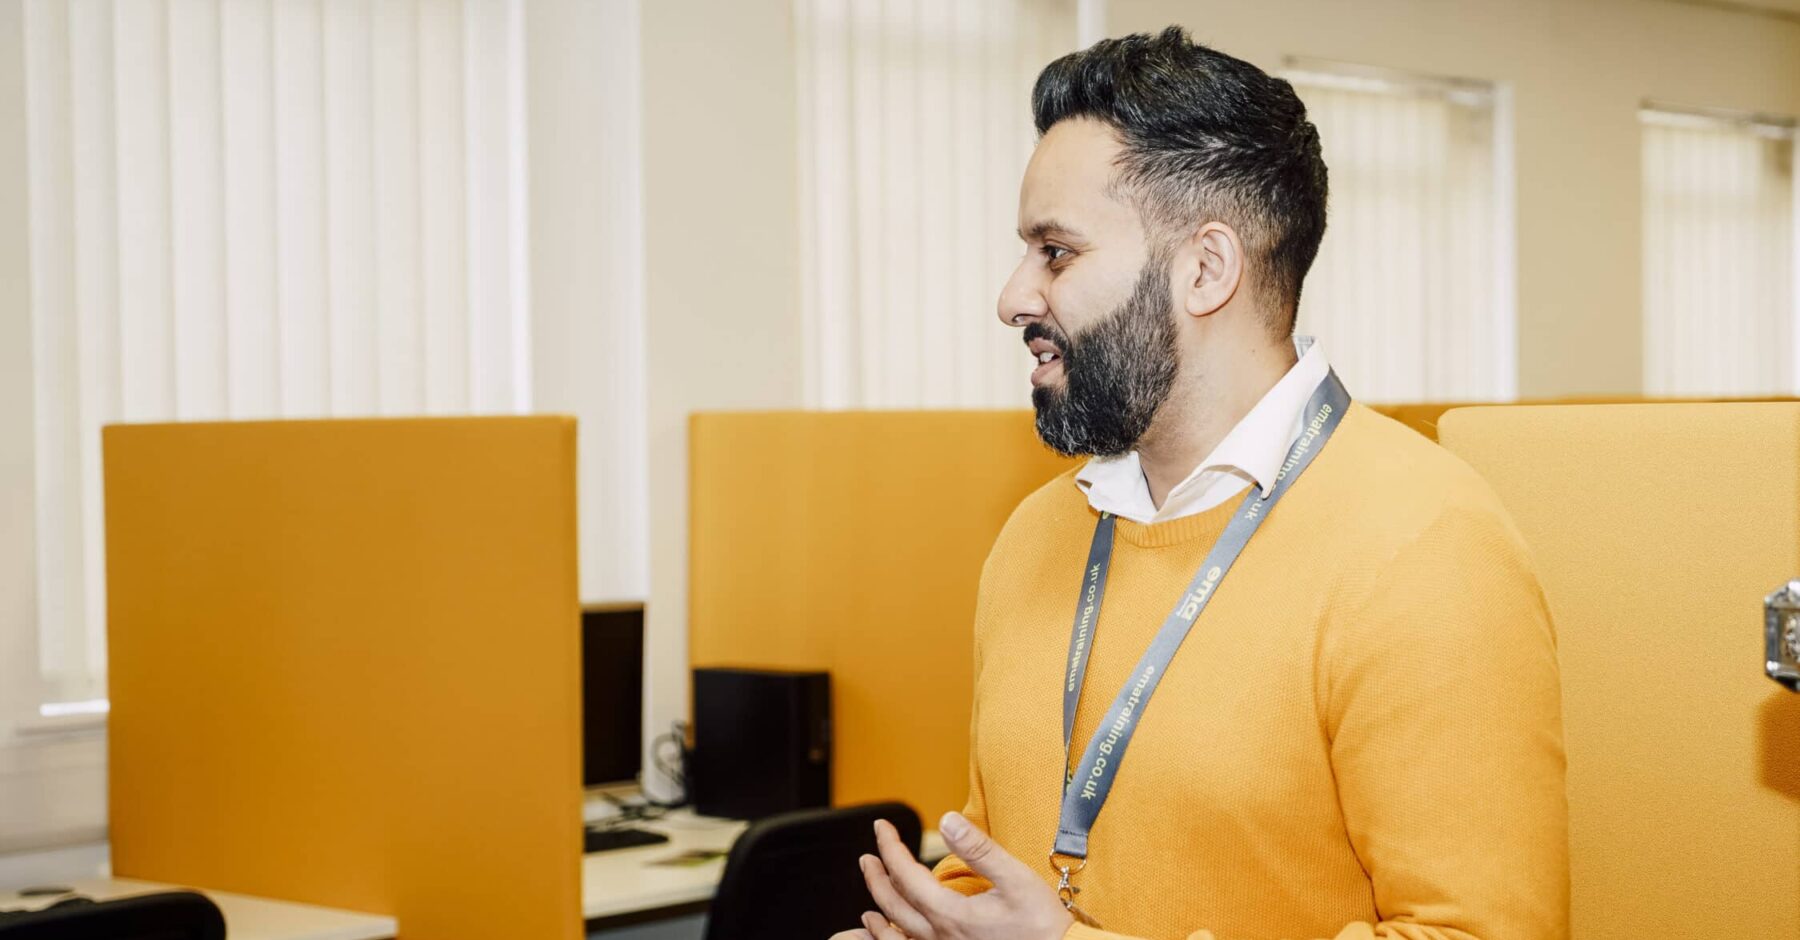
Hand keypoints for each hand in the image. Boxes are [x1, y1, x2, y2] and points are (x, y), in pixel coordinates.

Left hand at [851, 811, 1074, 939]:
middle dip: (876, 878)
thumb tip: (948, 819)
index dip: (889, 847)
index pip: (905, 875)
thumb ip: (979, 849)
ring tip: (866, 906)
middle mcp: (940, 937)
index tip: (881, 826)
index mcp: (950, 914)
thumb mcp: (1016, 879)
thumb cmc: (1043, 925)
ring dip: (878, 916)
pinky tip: (892, 937)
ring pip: (897, 936)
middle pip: (894, 905)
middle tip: (868, 856)